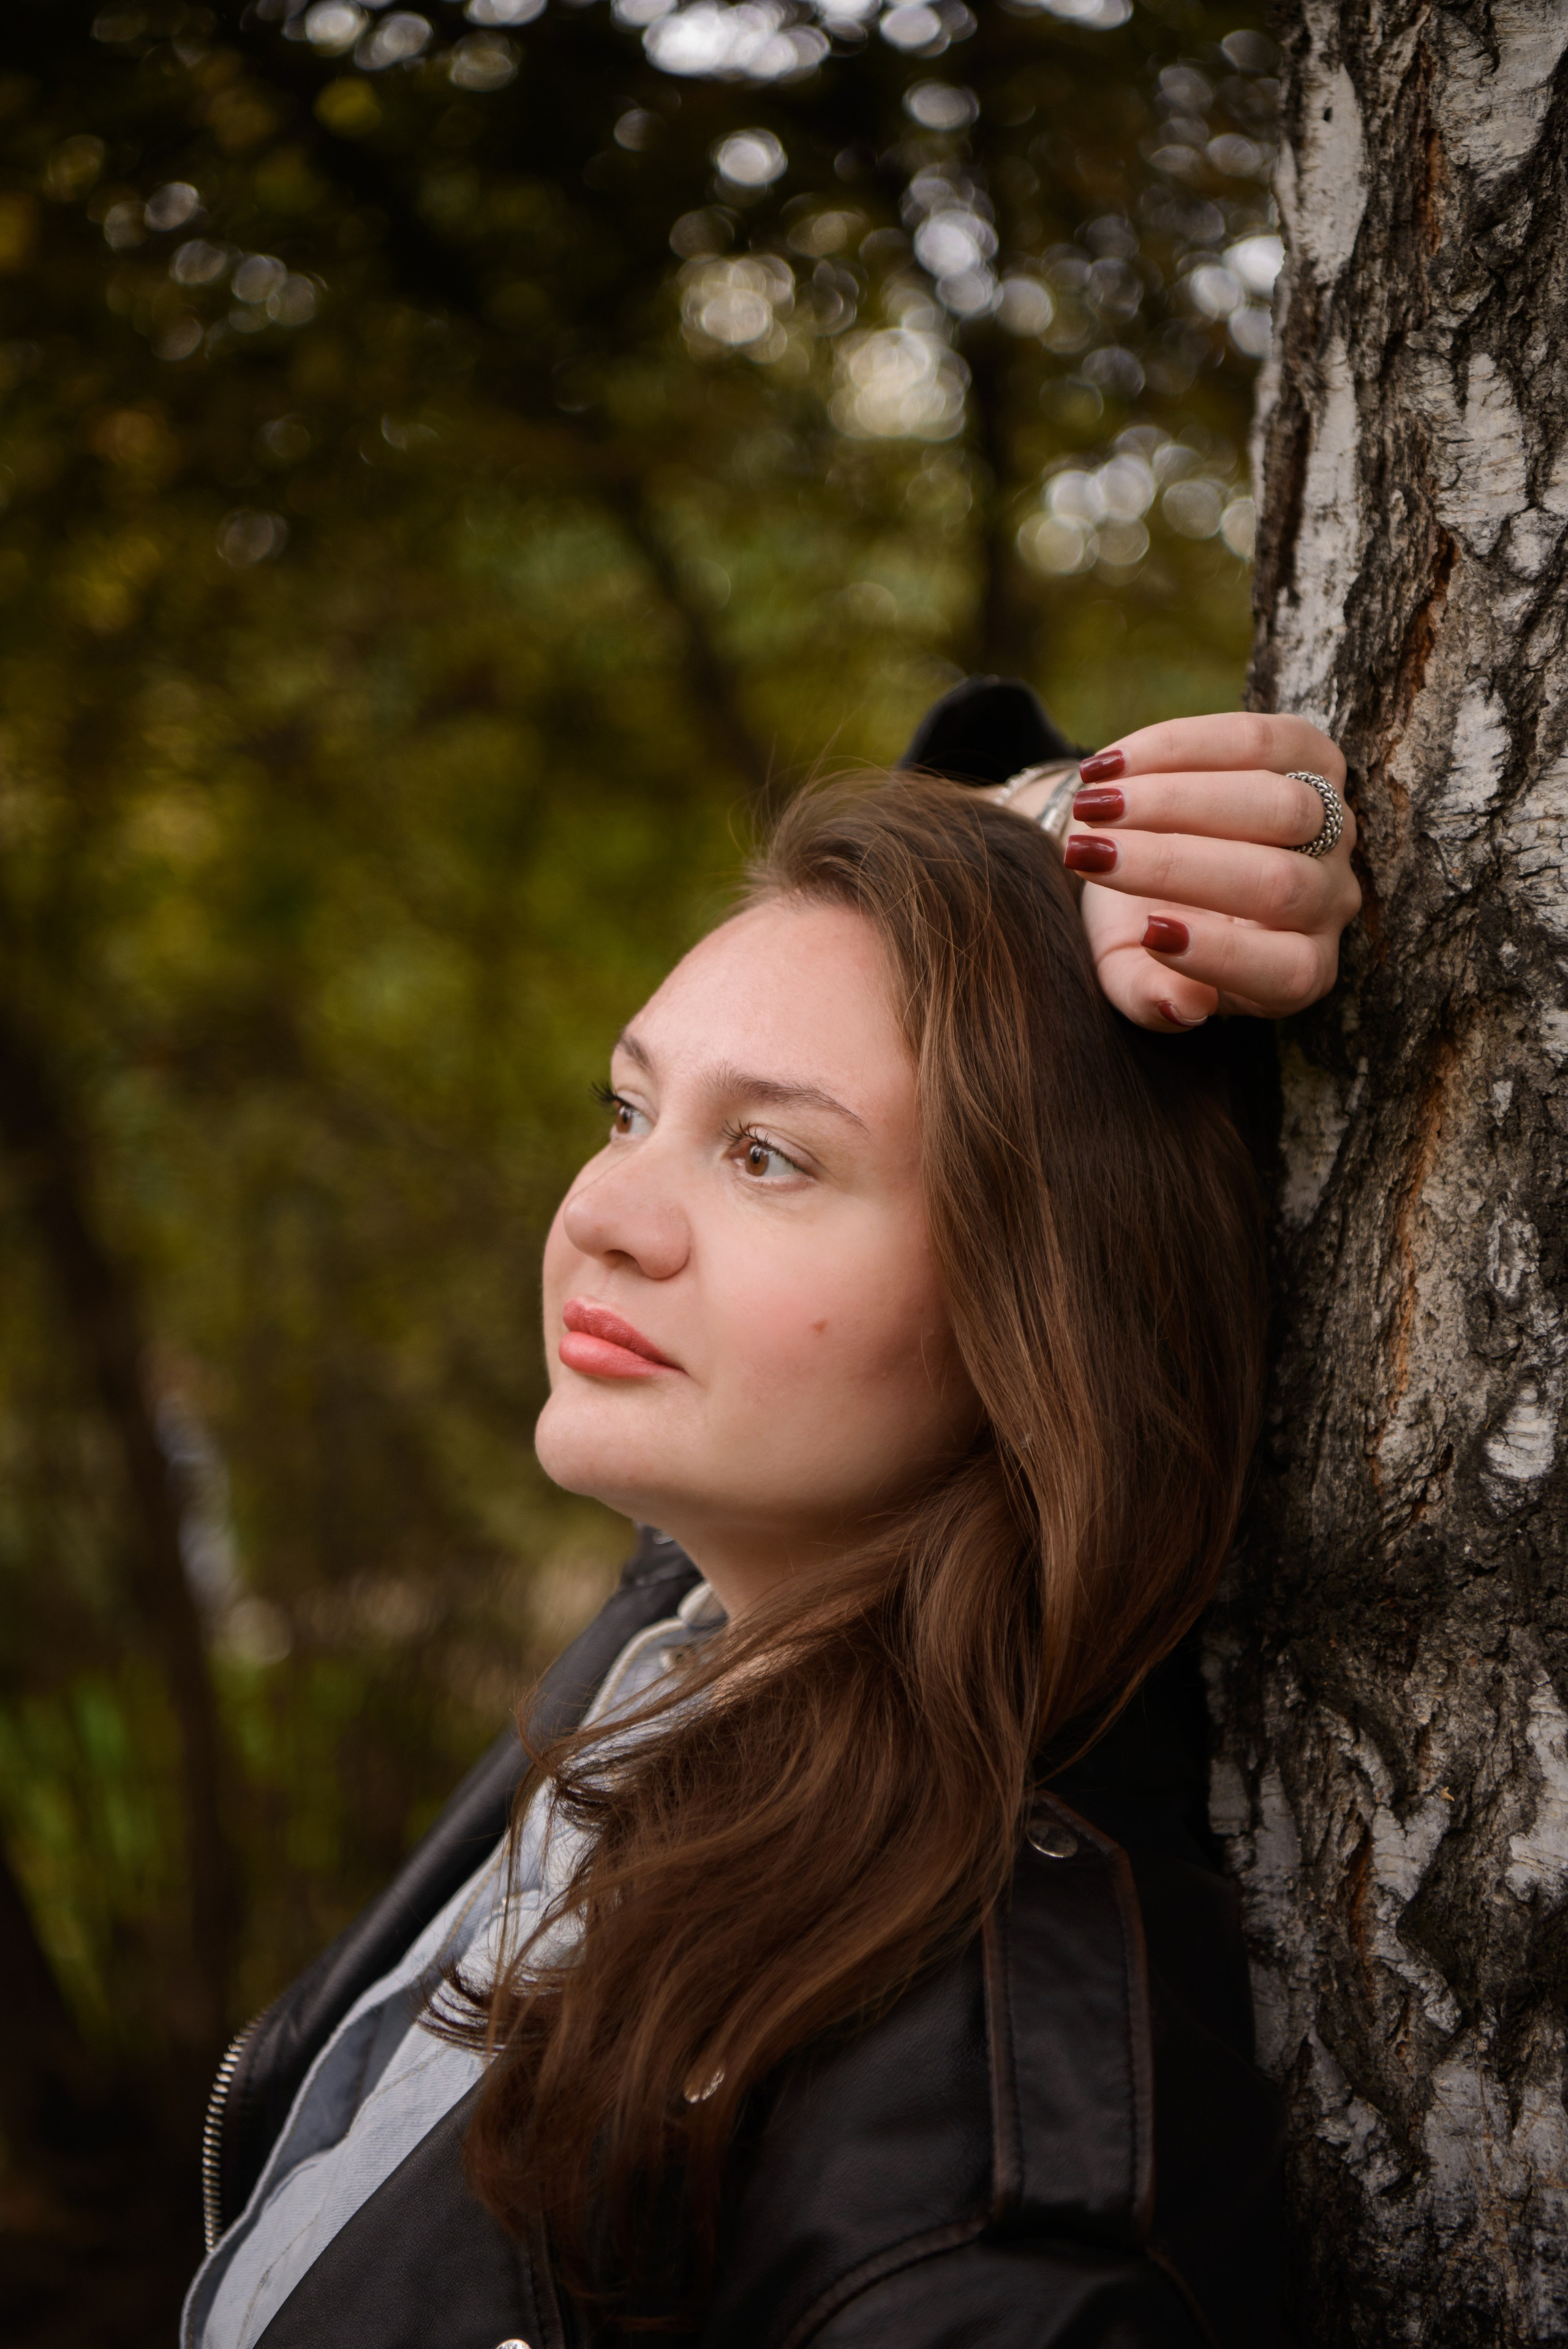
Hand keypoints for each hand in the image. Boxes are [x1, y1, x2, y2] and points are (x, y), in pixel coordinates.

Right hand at [1001, 713, 1358, 1031]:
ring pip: (1281, 806)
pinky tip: (1110, 766)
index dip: (1222, 953)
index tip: (1147, 933)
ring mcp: (1334, 826)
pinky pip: (1260, 742)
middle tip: (1089, 853)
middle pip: (1278, 883)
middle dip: (1175, 864)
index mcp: (1297, 971)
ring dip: (1175, 799)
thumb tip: (1182, 1009)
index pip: (1286, 971)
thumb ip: (1149, 998)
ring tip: (1093, 806)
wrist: (1145, 848)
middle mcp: (1330, 902)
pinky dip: (1179, 747)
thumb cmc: (1140, 923)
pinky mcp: (1314, 757)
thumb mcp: (1129, 969)